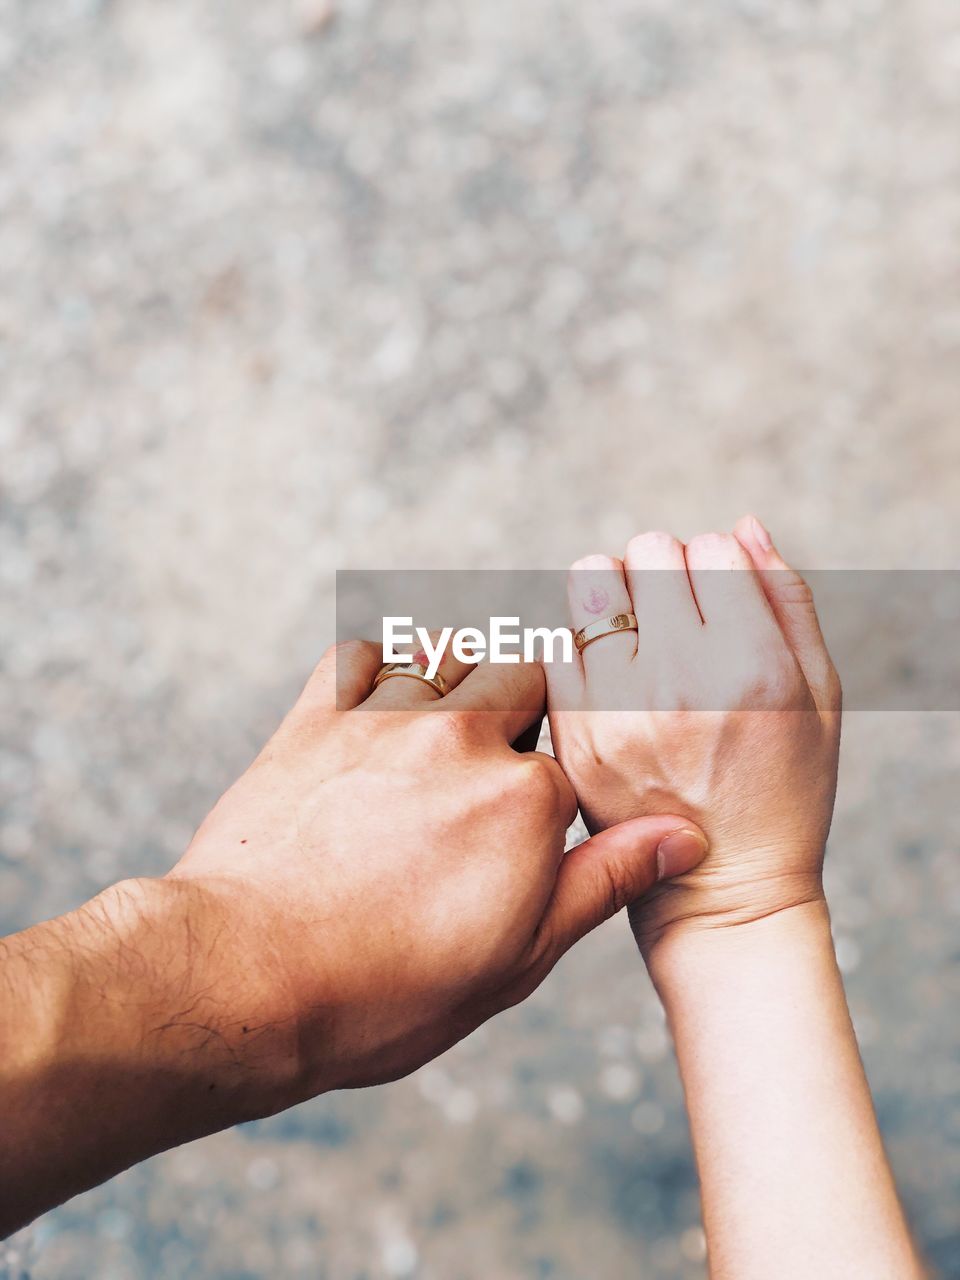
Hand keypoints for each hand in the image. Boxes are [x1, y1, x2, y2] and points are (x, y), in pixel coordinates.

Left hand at [1, 642, 708, 1234]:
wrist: (245, 977)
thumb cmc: (384, 989)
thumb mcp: (516, 957)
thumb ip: (602, 881)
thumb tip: (680, 835)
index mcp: (526, 797)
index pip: (577, 756)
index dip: (566, 786)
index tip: (547, 808)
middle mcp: (463, 737)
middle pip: (526, 678)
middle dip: (527, 710)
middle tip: (505, 757)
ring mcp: (385, 718)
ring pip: (450, 650)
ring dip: (462, 675)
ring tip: (449, 726)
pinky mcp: (316, 717)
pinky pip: (360, 650)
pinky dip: (380, 660)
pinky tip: (382, 696)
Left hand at [546, 515, 840, 952]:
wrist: (720, 894)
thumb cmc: (784, 788)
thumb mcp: (819, 696)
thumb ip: (786, 602)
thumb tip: (742, 526)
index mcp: (752, 668)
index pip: (709, 549)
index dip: (715, 567)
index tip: (716, 603)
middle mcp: (680, 683)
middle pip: (645, 554)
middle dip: (662, 572)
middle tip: (673, 619)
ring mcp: (617, 710)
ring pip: (590, 586)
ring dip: (612, 596)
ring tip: (633, 636)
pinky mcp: (572, 735)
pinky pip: (557, 644)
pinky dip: (579, 647)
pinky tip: (606, 678)